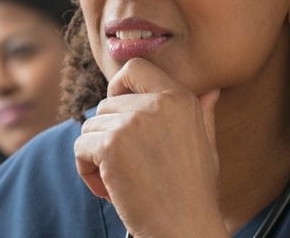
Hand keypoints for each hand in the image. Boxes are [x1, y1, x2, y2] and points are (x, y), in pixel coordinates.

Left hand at [74, 58, 225, 236]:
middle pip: (105, 104)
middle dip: (107, 135)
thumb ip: (202, 114)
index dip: (118, 87)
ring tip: (118, 181)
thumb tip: (210, 90)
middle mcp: (157, 103)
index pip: (134, 67)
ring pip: (90, 127)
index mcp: (180, 98)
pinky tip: (107, 189)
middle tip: (124, 166)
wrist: (184, 227)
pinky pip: (80, 147)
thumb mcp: (205, 146)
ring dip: (95, 156)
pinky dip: (85, 170)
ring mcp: (132, 123)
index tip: (120, 112)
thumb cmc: (194, 191)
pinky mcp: (111, 146)